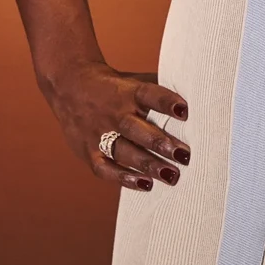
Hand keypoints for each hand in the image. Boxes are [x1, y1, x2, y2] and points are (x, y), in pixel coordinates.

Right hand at [39, 59, 191, 191]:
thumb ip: (158, 90)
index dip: (167, 102)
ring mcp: (99, 134)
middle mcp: (114, 113)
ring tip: (172, 175)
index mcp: (127, 91)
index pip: (149, 94)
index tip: (185, 111)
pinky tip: (145, 184)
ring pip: (124, 152)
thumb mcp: (134, 80)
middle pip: (138, 129)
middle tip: (184, 155)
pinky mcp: (88, 151)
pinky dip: (124, 178)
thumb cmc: (114, 86)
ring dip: (149, 165)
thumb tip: (194, 95)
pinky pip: (106, 168)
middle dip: (161, 143)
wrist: (70, 86)